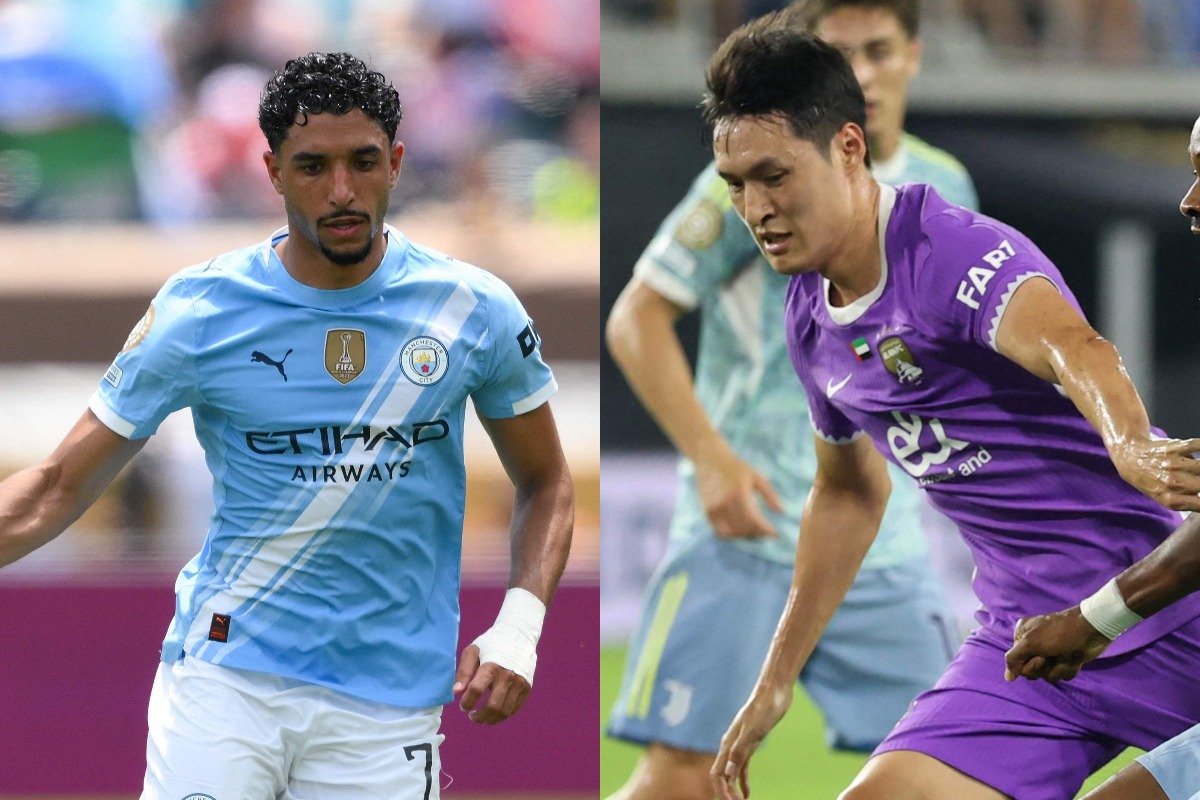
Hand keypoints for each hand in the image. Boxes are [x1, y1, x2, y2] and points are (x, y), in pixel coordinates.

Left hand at [453, 643, 531, 723]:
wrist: (519, 635)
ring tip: (483, 716)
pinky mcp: (527, 687)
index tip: (463, 706)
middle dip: (479, 716)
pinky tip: (495, 711)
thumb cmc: (491, 644)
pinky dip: (502, 715)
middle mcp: (507, 676)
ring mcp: (519, 682)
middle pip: (493, 706)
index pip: (476, 690)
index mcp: (491, 666)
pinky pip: (514, 709)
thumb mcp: (473, 651)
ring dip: (491, 719)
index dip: (467, 702)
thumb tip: (456, 691)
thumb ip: (464, 671)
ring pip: (504, 711)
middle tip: (472, 716)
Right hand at [695, 445, 783, 538]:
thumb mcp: (756, 477)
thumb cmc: (737, 468)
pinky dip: (731, 535)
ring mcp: (714, 508)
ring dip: (745, 535)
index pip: (754, 520)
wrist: (710, 460)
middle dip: (758, 533)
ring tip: (754, 530)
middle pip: (744, 528)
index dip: (766, 530)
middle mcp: (725, 502)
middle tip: (765, 532)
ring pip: (732, 533)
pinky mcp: (707, 511)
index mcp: (739, 492)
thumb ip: (770, 495)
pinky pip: (720, 532)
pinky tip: (740, 529)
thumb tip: (781, 512)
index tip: (776, 534)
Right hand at [710, 684, 792, 799]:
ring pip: (731, 774)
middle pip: (722, 776)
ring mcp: (740, 745)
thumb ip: (740, 751)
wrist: (774, 690)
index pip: (717, 774)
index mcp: (728, 745)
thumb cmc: (764, 707)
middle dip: (726, 794)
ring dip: (733, 790)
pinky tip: (748, 792)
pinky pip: (743, 767)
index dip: (721, 792)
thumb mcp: (753, 731)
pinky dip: (743, 781)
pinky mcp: (751, 743)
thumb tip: (728, 774)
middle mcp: (730, 747)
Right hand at [1003, 606, 1112, 682]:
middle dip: (1043, 666)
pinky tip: (1075, 658)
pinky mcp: (1064, 660)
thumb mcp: (1031, 643)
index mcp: (1022, 636)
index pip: (1016, 663)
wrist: (1091, 630)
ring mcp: (1050, 654)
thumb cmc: (1058, 633)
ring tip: (1066, 654)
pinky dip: (1069, 668)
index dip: (1028, 664)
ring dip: (1058, 667)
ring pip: (1047, 675)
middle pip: (1030, 672)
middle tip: (1051, 654)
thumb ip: (1014, 659)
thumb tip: (1008, 678)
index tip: (1038, 654)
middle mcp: (1034, 645)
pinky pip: (1062, 674)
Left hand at [1109, 435, 1199, 510]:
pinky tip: (1198, 451)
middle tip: (1197, 481)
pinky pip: (1196, 445)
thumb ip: (1190, 501)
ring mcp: (1173, 464)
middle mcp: (1172, 482)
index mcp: (1171, 500)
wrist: (1130, 458)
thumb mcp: (1167, 499)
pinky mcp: (1174, 447)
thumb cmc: (1154, 481)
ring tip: (1196, 470)